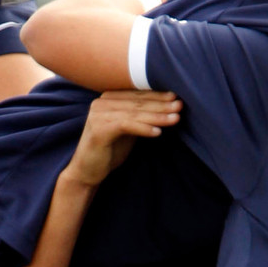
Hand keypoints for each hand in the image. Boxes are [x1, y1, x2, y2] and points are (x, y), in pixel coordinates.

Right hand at [65, 90, 181, 188]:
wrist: (87, 171)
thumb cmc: (110, 149)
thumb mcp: (128, 128)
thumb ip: (140, 116)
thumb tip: (168, 105)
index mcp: (109, 99)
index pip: (137, 95)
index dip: (158, 96)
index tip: (177, 97)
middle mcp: (101, 102)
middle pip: (137, 103)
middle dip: (161, 105)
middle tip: (180, 106)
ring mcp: (98, 115)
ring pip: (134, 113)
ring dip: (157, 116)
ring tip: (175, 119)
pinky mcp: (99, 130)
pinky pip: (126, 126)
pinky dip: (143, 128)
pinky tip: (158, 132)